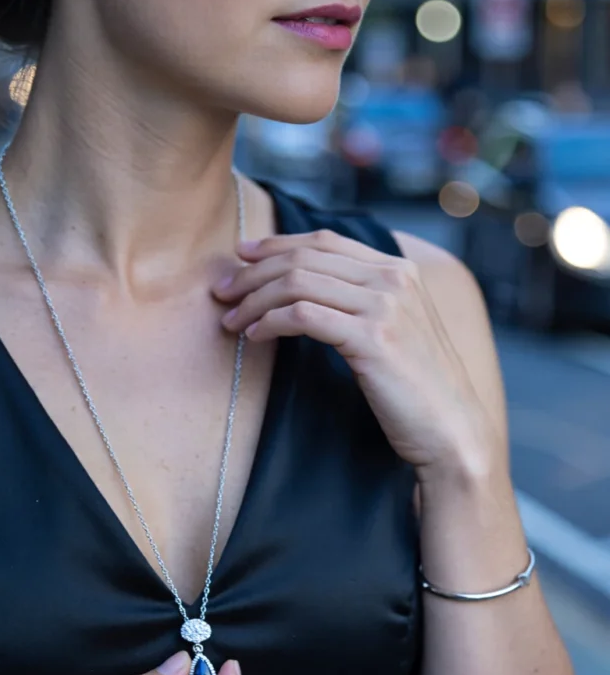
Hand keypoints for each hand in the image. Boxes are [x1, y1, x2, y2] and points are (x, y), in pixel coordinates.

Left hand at [213, 230, 499, 477]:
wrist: (451, 432)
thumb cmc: (414, 388)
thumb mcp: (391, 329)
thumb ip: (359, 300)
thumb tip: (300, 285)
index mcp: (398, 269)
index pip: (324, 241)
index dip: (276, 244)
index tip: (241, 255)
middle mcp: (394, 278)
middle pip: (304, 257)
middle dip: (253, 272)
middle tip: (222, 292)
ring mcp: (386, 305)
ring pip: (298, 282)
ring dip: (254, 299)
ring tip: (232, 320)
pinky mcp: (373, 337)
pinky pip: (303, 314)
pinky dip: (270, 321)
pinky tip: (256, 336)